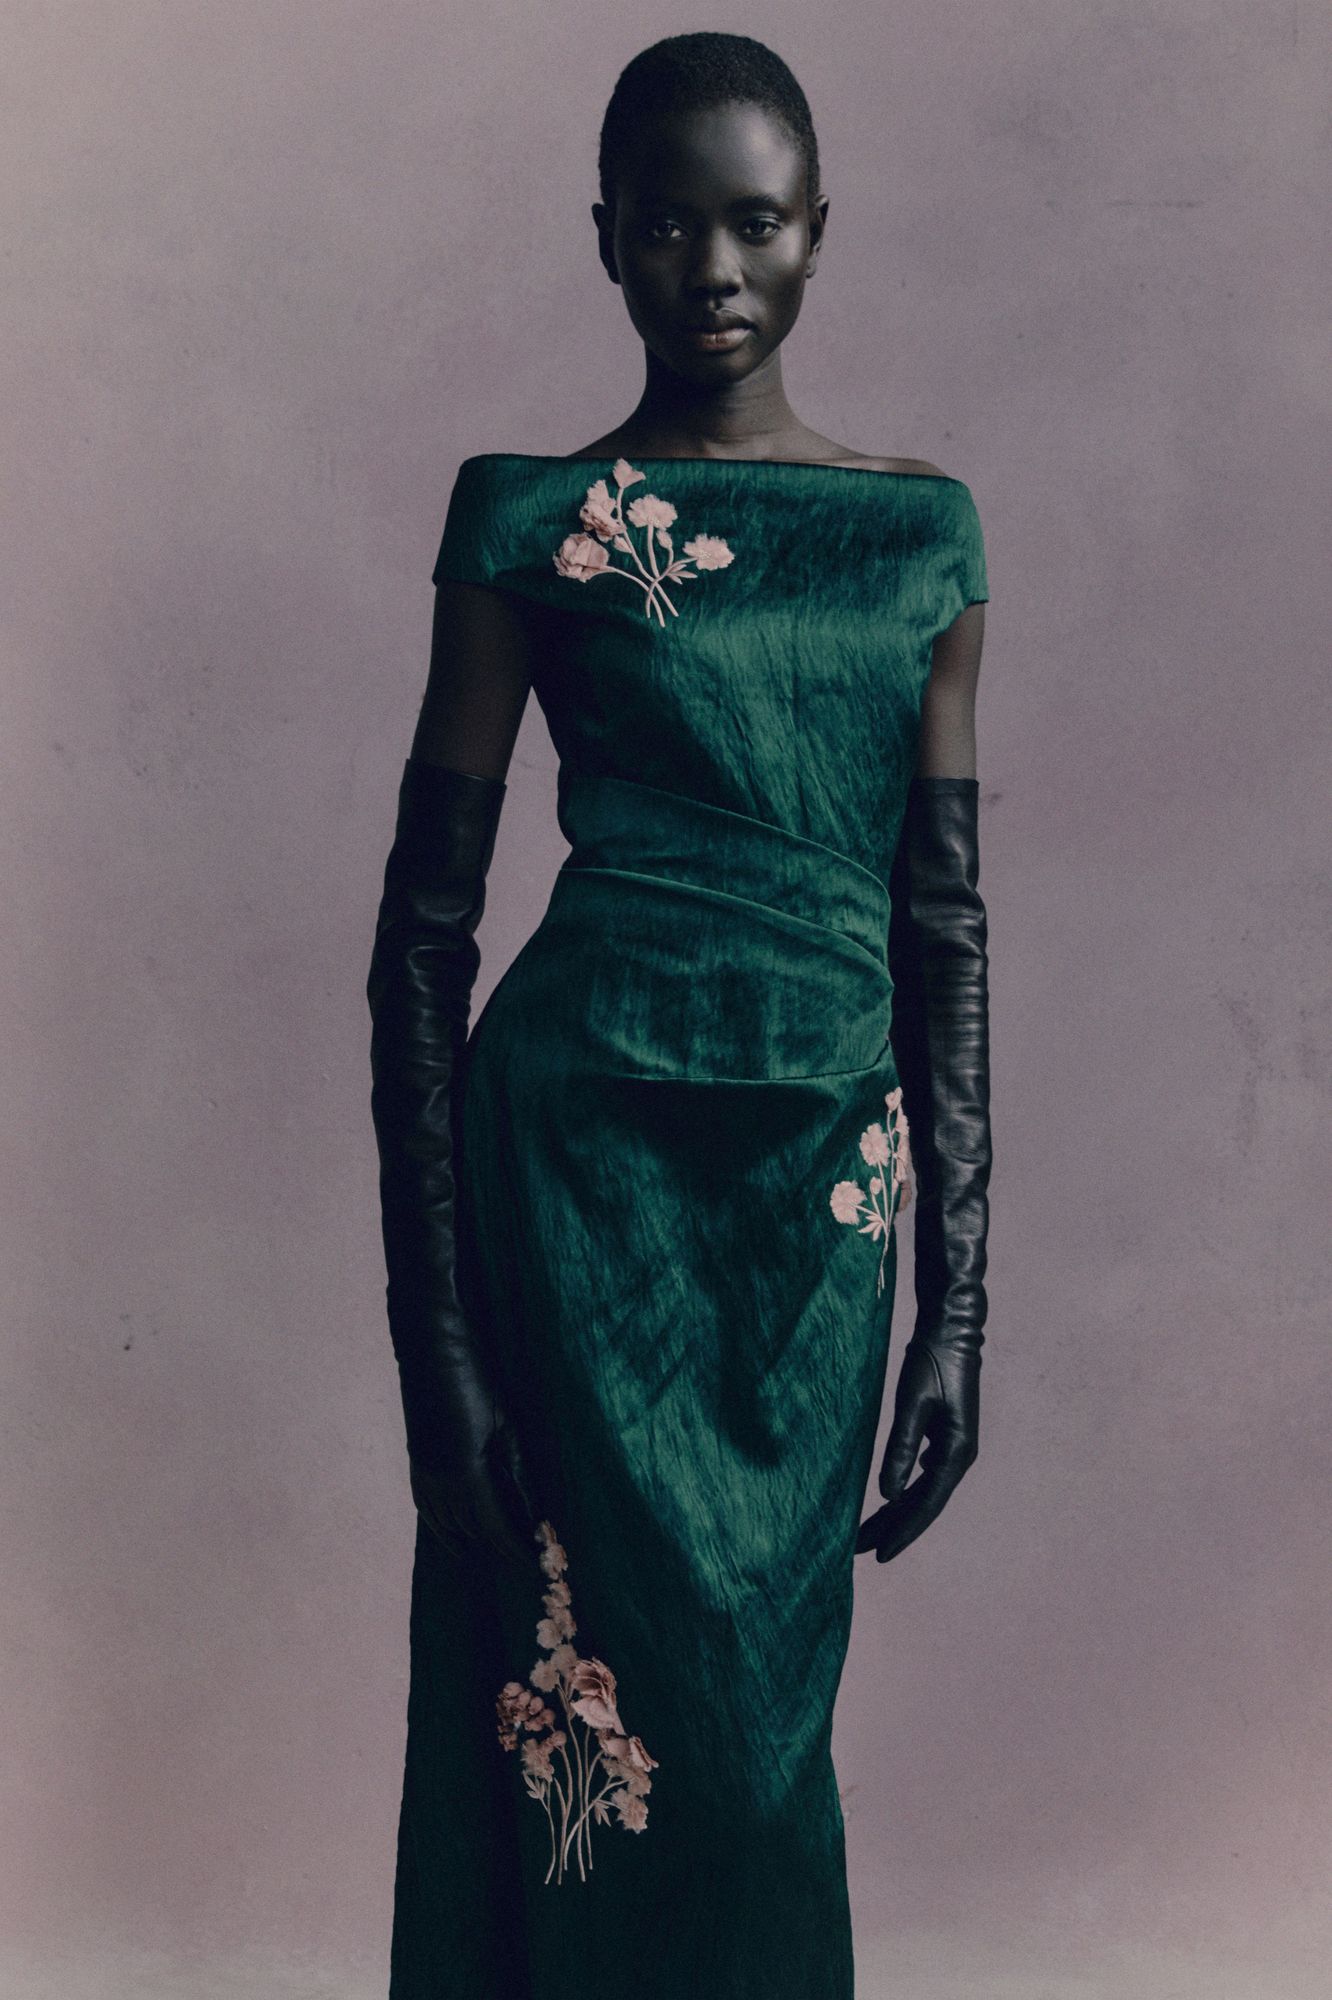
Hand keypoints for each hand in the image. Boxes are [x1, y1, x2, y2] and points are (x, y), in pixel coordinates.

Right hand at [409, 1398, 544, 1575]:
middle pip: (473, 1533)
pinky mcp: (416, 1466)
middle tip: (526, 1556)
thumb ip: (520, 1476)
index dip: (516, 1551)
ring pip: (449, 1527)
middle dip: (500, 1548)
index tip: (535, 1565)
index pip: (495, 1529)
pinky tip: (459, 1536)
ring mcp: (423, 1476)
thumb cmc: (479, 1384)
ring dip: (474, 1543)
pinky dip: (447, 1530)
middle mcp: (440, 1483)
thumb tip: (536, 1514)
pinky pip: (429, 1512)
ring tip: (498, 1554)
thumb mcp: (508, 1429)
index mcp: (467, 1475)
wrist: (433, 1353)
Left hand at [855, 1338, 978, 1563]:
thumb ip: (901, 1448)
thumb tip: (889, 1495)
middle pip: (924, 1504)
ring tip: (866, 1533)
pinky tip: (886, 1500)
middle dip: (894, 1528)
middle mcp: (959, 1455)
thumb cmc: (931, 1361)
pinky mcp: (944, 1435)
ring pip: (923, 1491)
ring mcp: (953, 1447)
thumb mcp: (912, 1403)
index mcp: (957, 1452)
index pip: (926, 1504)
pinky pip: (922, 1474)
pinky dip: (902, 1490)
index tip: (878, 1555)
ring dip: (896, 1512)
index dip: (902, 1532)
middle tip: (860, 1551)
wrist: (951, 1329)